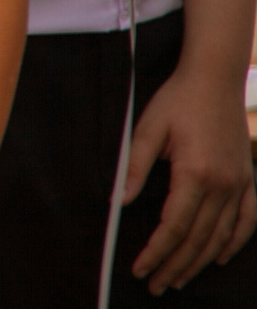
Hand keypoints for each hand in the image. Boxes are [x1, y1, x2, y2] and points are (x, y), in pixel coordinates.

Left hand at [125, 63, 256, 291]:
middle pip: (197, 238)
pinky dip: (234, 243)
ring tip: (179, 279)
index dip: (156, 252)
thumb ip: (134, 166)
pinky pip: (247, 220)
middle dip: (174, 266)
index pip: (173, 226)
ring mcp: (240, 184)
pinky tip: (218, 256)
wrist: (215, 79)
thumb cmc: (177, 100)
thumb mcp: (147, 128)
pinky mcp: (248, 179)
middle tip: (156, 285)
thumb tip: (120, 201)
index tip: (139, 269)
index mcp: (194, 173)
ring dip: (199, 261)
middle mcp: (222, 185)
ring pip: (220, 235)